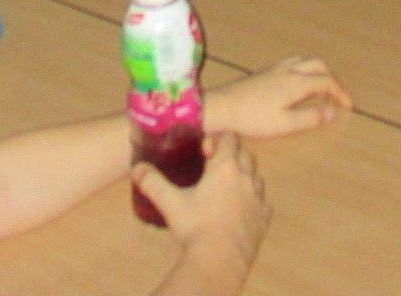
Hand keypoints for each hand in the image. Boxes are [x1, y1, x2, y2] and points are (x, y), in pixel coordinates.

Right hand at [137, 135, 269, 278]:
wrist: (220, 260)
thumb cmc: (195, 226)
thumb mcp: (170, 203)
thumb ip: (152, 183)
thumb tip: (136, 168)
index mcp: (225, 167)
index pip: (229, 138)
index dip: (217, 140)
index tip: (204, 151)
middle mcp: (246, 177)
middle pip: (245, 155)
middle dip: (231, 157)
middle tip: (213, 169)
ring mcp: (258, 199)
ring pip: (256, 178)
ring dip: (244, 178)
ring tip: (226, 190)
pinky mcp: (264, 219)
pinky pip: (263, 203)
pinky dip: (254, 202)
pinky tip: (241, 212)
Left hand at [206, 58, 350, 139]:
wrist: (222, 107)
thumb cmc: (254, 118)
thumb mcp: (286, 124)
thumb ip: (311, 118)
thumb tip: (333, 113)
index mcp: (296, 82)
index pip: (326, 81)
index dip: (340, 93)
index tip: (347, 106)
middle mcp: (288, 70)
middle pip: (317, 64)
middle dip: (331, 78)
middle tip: (335, 96)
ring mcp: (274, 69)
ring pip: (303, 61)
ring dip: (316, 71)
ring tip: (319, 89)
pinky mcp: (263, 72)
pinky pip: (291, 63)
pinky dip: (303, 70)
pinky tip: (296, 85)